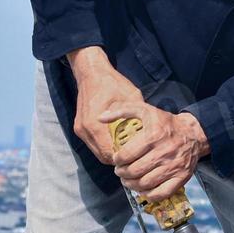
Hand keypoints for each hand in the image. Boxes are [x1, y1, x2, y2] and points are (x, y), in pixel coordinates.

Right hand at [67, 47, 142, 165]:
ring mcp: (80, 129)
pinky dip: (105, 146)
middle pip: (103, 156)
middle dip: (119, 159)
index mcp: (94, 125)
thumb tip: (153, 129)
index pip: (109, 153)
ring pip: (98, 152)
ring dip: (112, 153)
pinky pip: (94, 144)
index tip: (138, 158)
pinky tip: (119, 141)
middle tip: (136, 157)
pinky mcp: (80, 127)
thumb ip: (139, 115)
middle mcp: (84, 130)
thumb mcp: (131, 97)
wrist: (91, 72)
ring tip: (129, 151)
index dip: (124, 159)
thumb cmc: (112, 83)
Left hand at [106, 103, 210, 201]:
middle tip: (121, 171)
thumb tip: (101, 117)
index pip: (126, 155)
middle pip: (134, 171)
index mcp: (153, 136)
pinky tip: (143, 189)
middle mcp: (163, 153)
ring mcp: (173, 167)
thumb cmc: (166, 123)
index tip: (117, 160)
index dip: (117, 160)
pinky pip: (161, 193)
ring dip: (132, 185)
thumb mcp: (144, 110)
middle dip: (122, 173)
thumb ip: (122, 111)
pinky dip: (149, 195)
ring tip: (128, 180)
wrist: (193, 134)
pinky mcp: (181, 177)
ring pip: (145, 184)